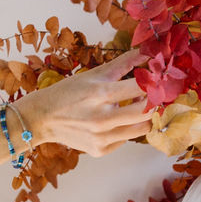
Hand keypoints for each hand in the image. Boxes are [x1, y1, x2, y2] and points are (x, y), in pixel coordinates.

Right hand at [16, 51, 152, 157]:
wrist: (41, 118)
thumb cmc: (68, 93)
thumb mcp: (93, 74)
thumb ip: (123, 64)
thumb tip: (146, 51)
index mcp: (101, 94)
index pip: (141, 88)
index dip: (155, 83)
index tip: (160, 79)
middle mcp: (103, 118)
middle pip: (147, 111)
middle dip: (155, 101)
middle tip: (155, 95)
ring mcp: (102, 138)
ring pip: (142, 128)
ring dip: (144, 117)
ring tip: (137, 107)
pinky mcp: (100, 150)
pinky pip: (126, 139)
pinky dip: (126, 129)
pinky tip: (116, 121)